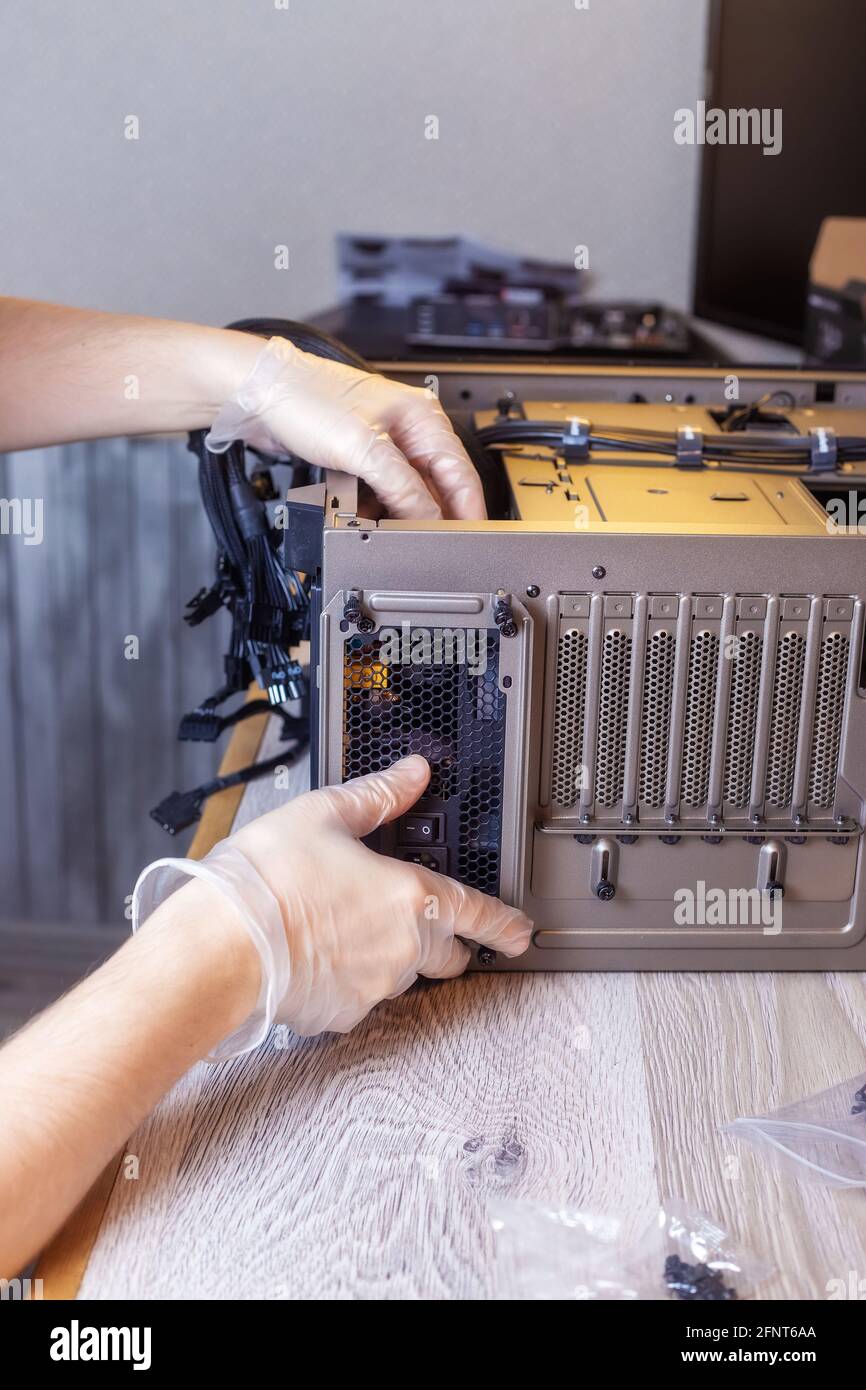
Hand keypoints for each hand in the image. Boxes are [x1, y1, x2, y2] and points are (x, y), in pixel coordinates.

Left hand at [206, 335, 485, 520]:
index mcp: (423, 418)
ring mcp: (384, 443)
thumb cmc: (307, 399)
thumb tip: (429, 519)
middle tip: (430, 544)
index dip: (468, 509)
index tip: (470, 539)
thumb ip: (404, 488)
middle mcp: (409, 429)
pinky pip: (381, 490)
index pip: (462, 473)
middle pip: (437, 485)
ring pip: (408, 491)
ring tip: (393, 531)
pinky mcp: (360, 455)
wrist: (258, 394)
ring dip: (401, 513)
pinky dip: (378, 507)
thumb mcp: (364, 450)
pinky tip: (369, 517)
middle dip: (432, 515)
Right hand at [229, 755, 531, 1034]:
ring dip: (390, 955)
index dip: (507, 924)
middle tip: (418, 920)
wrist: (220, 949)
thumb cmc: (267, 881)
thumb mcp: (323, 814)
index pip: (480, 913)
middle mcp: (403, 947)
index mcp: (411, 896)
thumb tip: (411, 774)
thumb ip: (377, 795)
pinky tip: (317, 953)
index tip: (522, 933)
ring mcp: (374, 986)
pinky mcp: (342, 1014)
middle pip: (449, 954)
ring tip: (343, 926)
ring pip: (403, 974)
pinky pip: (361, 995)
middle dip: (446, 941)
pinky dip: (349, 976)